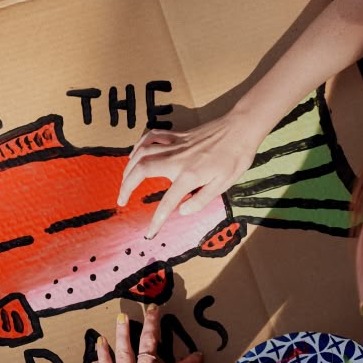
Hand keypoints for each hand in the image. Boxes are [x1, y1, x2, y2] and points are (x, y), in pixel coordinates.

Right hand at [118, 111, 265, 238]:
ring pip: (142, 152)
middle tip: (122, 200)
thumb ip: (201, 200)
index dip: (156, 220)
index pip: (167, 202)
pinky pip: (151, 136)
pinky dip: (139, 144)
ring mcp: (174, 144)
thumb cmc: (235, 158)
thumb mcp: (224, 184)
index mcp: (189, 175)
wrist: (240, 128)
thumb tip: (182, 212)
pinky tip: (135, 153)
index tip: (149, 234)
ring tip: (124, 181)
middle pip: (141, 170)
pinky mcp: (176, 135)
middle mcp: (176, 159)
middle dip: (126, 186)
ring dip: (128, 167)